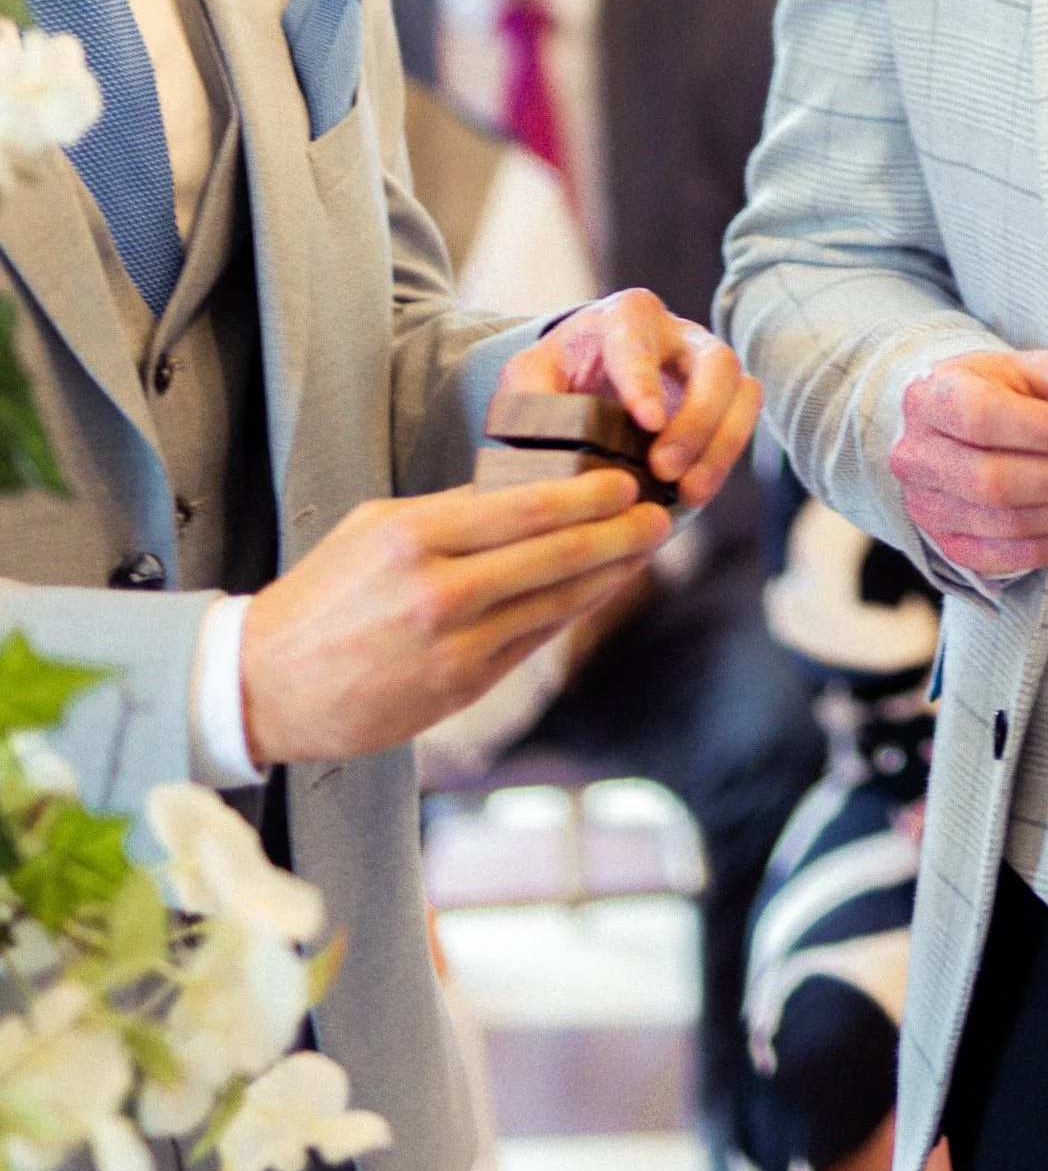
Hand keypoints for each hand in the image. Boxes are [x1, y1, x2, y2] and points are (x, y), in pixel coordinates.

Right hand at [240, 471, 673, 764]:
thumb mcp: (373, 528)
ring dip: (607, 577)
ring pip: (553, 603)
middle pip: (553, 556)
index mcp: (414, 537)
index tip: (626, 483)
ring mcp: (453, 645)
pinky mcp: (459, 688)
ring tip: (642, 552)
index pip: (523, 509)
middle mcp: (439, 590)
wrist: (264, 684)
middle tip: (660, 516)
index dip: (586, 496)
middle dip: (617, 535)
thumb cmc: (322, 596)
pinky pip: (531, 643)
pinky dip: (569, 615)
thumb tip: (521, 493)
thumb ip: (448, 512)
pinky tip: (595, 594)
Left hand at [492, 289, 759, 509]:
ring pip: (742, 392)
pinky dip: (723, 460)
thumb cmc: (560, 372)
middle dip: (697, 419)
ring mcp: (709, 366)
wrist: (587, 376)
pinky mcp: (725, 400)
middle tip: (664, 469)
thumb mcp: (529, 377)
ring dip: (720, 445)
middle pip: (715, 362)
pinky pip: (744, 422)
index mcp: (627, 316)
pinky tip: (693, 493)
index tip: (648, 423)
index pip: (640, 343)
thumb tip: (543, 437)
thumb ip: (528, 397)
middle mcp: (680, 333)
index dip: (645, 381)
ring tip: (687, 492)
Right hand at [891, 351, 1047, 580]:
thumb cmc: (1010, 391)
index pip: (986, 418)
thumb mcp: (1043, 369)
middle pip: (994, 479)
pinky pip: (1008, 556)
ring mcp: (926, 507)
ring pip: (1004, 522)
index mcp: (933, 396)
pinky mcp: (947, 545)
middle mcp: (917, 455)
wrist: (967, 424)